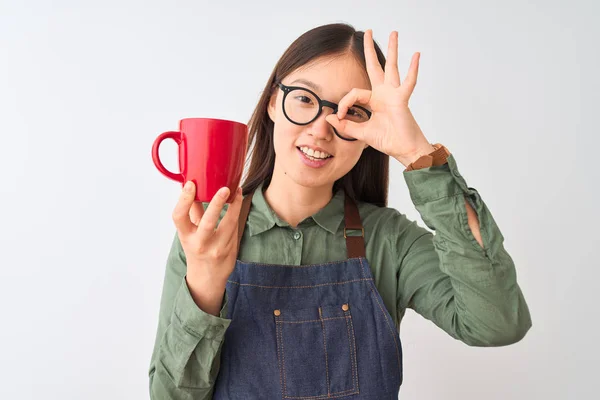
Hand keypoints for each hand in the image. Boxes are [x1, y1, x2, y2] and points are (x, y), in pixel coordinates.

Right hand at [172, 181, 243, 313]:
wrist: (207, 277)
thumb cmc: (197, 249)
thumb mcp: (189, 232)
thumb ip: (192, 211)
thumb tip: (191, 187)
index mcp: (186, 236)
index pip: (179, 217)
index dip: (184, 200)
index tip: (190, 184)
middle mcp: (200, 243)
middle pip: (207, 222)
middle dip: (216, 204)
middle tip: (225, 188)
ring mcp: (217, 248)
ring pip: (228, 223)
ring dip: (234, 205)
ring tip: (237, 190)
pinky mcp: (230, 249)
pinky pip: (235, 227)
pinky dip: (237, 213)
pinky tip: (238, 201)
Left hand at [325, 29, 434, 165]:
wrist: (403, 150)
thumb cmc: (387, 140)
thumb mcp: (361, 133)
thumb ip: (345, 125)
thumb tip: (329, 117)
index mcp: (374, 101)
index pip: (354, 93)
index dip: (344, 103)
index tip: (339, 116)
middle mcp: (384, 94)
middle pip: (375, 67)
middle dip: (369, 50)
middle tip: (367, 32)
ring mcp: (394, 94)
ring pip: (391, 67)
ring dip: (392, 49)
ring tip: (394, 32)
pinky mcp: (402, 99)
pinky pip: (408, 82)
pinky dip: (413, 69)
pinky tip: (416, 54)